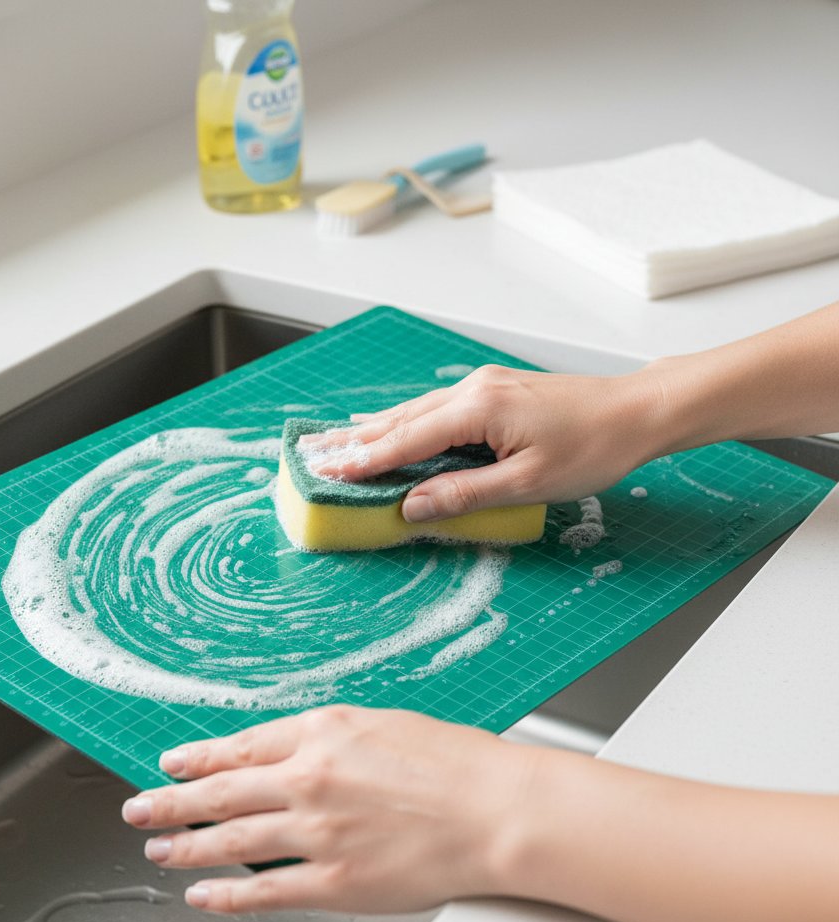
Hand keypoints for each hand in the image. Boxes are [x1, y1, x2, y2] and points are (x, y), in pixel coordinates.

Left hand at [121, 705, 539, 913]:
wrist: (496, 809)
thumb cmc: (453, 761)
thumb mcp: (380, 723)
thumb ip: (325, 737)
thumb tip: (282, 752)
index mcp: (322, 732)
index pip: (240, 746)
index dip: (198, 758)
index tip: (172, 763)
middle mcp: (309, 779)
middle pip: (219, 793)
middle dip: (170, 802)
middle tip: (138, 809)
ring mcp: (318, 832)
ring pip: (230, 842)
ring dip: (185, 848)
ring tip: (158, 852)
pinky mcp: (336, 882)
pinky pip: (265, 891)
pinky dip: (227, 896)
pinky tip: (203, 897)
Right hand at [302, 365, 657, 521]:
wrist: (637, 411)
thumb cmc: (594, 447)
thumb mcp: (528, 483)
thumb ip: (464, 494)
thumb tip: (411, 507)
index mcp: (477, 409)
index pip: (405, 439)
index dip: (363, 460)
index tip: (326, 472)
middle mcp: (472, 390)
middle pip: (399, 419)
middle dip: (354, 441)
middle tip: (312, 455)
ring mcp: (482, 386)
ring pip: (414, 412)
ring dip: (374, 430)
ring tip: (335, 442)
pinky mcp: (493, 391)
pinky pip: (434, 410)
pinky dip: (403, 423)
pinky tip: (387, 426)